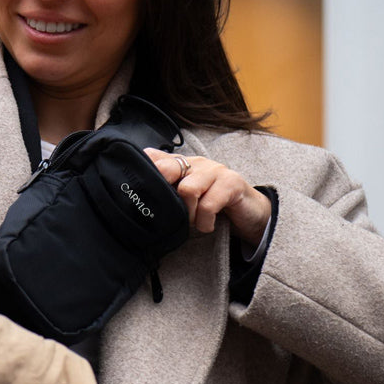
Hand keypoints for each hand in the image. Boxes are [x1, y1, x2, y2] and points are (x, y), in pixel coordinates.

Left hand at [145, 149, 271, 247]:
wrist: (249, 212)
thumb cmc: (211, 204)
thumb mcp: (184, 197)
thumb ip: (164, 190)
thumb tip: (135, 191)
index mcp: (181, 163)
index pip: (154, 157)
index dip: (143, 171)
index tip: (133, 190)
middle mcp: (196, 162)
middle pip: (167, 168)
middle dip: (162, 191)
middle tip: (166, 212)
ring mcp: (214, 170)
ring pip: (187, 189)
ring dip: (188, 214)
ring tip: (193, 223)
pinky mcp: (232, 183)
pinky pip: (208, 205)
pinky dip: (204, 222)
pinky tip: (207, 226)